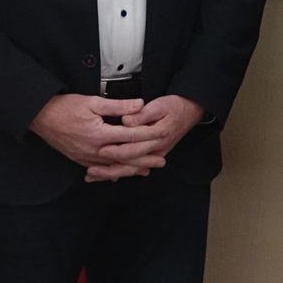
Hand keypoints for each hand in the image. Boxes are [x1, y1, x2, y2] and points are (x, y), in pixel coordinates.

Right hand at [28, 93, 160, 177]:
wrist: (41, 118)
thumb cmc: (65, 108)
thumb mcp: (93, 102)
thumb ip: (118, 106)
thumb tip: (139, 105)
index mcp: (99, 134)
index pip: (131, 136)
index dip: (149, 135)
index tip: (162, 133)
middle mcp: (94, 149)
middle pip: (126, 157)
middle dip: (146, 158)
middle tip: (162, 159)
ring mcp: (87, 157)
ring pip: (114, 167)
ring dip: (132, 169)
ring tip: (147, 170)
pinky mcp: (81, 160)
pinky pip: (101, 170)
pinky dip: (114, 172)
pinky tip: (122, 173)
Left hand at [87, 95, 206, 181]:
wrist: (190, 111)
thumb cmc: (174, 107)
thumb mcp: (159, 105)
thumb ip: (141, 114)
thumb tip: (126, 120)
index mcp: (158, 137)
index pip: (134, 148)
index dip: (116, 150)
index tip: (101, 150)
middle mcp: (157, 150)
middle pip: (131, 165)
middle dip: (109, 169)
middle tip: (91, 170)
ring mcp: (155, 155)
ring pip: (131, 170)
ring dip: (112, 174)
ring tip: (93, 176)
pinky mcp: (152, 156)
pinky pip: (135, 168)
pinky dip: (120, 172)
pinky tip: (107, 175)